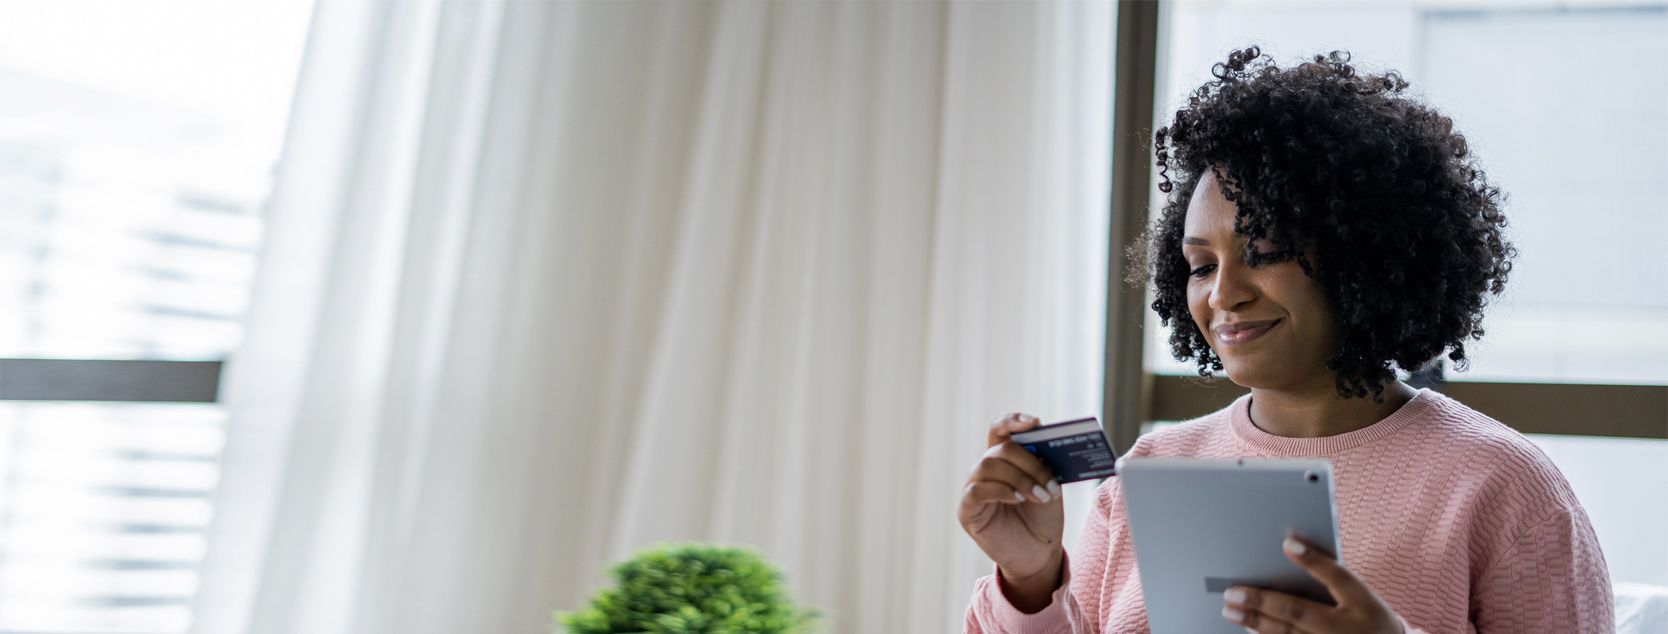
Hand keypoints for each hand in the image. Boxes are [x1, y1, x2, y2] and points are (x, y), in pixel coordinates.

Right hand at [957, 413, 1065, 609]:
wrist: (1038, 555)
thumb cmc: (1042, 519)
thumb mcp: (1050, 487)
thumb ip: (1044, 466)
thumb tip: (1044, 448)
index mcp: (1005, 459)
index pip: (1000, 429)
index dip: (1013, 421)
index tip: (1035, 423)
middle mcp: (986, 469)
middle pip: (1000, 448)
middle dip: (1029, 462)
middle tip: (1050, 482)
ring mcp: (973, 488)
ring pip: (989, 466)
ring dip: (1020, 478)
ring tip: (1041, 496)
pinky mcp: (967, 510)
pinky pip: (978, 490)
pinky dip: (1001, 491)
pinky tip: (1018, 499)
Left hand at [1221, 536, 1403, 633]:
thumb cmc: (1369, 617)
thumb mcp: (1362, 594)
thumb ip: (1331, 572)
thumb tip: (1291, 546)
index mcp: (1359, 608)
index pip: (1336, 578)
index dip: (1313, 560)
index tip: (1286, 544)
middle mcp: (1342, 632)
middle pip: (1297, 614)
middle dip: (1261, 602)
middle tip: (1232, 593)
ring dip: (1257, 623)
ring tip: (1231, 612)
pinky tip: (1250, 629)